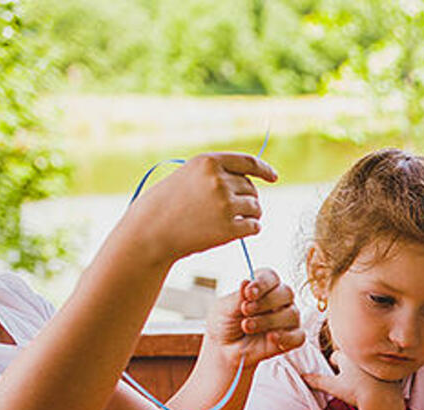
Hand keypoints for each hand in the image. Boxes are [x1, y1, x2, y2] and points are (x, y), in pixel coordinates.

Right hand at [128, 152, 277, 263]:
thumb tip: (251, 179)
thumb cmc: (167, 204)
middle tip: (228, 210)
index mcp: (208, 162)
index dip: (264, 169)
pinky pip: (254, 227)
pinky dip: (249, 229)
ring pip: (256, 208)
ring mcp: (225, 204)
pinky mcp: (229, 228)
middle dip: (246, 199)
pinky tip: (235, 231)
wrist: (150, 231)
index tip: (273, 176)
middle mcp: (218, 180)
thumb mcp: (187, 176)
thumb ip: (215, 173)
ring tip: (229, 220)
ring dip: (249, 215)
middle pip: (252, 189)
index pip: (248, 162)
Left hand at [202, 267, 303, 371]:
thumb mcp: (225, 308)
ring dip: (268, 321)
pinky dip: (285, 337)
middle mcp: (279, 301)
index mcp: (263, 288)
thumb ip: (238, 296)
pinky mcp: (292, 339)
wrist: (224, 349)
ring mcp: (287, 320)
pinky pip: (298, 336)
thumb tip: (247, 281)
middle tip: (245, 310)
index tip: (249, 293)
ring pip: (291, 314)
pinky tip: (271, 338)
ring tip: (247, 327)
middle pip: (286, 293)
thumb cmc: (225, 324)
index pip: (271, 277)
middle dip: (266, 302)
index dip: (262, 283)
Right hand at [302, 352, 403, 409]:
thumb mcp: (333, 387)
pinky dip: (380, 378)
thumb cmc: (356, 392)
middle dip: (349, 364)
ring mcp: (379, 364)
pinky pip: (384, 373)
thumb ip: (317, 381)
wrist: (381, 401)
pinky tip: (379, 386)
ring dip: (365, 369)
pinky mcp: (392, 373)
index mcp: (350, 357)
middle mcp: (364, 357)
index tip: (334, 370)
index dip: (334, 364)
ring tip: (363, 381)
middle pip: (353, 358)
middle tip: (347, 375)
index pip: (337, 356)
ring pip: (368, 364)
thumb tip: (302, 377)